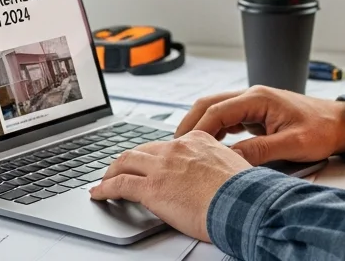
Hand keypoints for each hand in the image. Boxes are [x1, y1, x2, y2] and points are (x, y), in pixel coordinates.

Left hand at [89, 130, 250, 241]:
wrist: (244, 203)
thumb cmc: (245, 192)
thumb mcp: (233, 167)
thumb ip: (216, 166)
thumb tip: (213, 178)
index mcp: (197, 140)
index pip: (166, 145)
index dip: (153, 155)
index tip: (148, 163)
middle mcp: (177, 148)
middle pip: (142, 150)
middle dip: (127, 160)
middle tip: (119, 169)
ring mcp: (162, 166)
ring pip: (125, 162)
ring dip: (112, 172)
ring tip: (105, 181)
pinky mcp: (151, 188)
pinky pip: (119, 184)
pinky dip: (105, 188)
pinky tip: (99, 194)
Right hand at [175, 86, 344, 165]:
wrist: (341, 124)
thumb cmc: (322, 130)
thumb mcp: (292, 144)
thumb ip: (260, 151)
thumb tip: (231, 160)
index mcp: (259, 98)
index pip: (217, 110)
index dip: (198, 130)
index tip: (186, 147)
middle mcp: (252, 96)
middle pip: (209, 105)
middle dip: (190, 124)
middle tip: (175, 146)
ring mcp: (254, 103)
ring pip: (216, 110)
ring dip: (201, 127)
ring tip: (188, 149)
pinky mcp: (257, 113)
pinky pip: (228, 118)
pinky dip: (214, 130)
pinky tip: (210, 146)